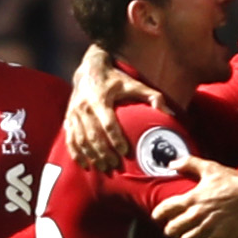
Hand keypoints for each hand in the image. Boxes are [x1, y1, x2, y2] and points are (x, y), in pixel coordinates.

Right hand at [66, 45, 166, 171]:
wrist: (89, 69)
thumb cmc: (115, 79)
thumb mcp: (134, 84)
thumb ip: (152, 97)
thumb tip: (169, 113)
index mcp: (99, 99)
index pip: (108, 124)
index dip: (116, 139)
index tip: (125, 152)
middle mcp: (84, 107)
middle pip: (93, 135)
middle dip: (103, 153)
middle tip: (115, 165)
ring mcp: (74, 113)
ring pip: (81, 140)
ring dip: (91, 156)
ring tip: (104, 168)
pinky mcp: (68, 117)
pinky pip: (69, 139)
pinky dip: (76, 153)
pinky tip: (84, 164)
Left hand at [154, 158, 237, 237]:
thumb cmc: (233, 181)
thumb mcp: (210, 168)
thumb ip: (188, 164)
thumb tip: (172, 163)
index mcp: (192, 198)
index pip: (165, 209)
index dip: (158, 214)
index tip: (157, 216)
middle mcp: (197, 215)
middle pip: (172, 229)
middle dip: (169, 229)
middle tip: (171, 229)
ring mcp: (208, 228)